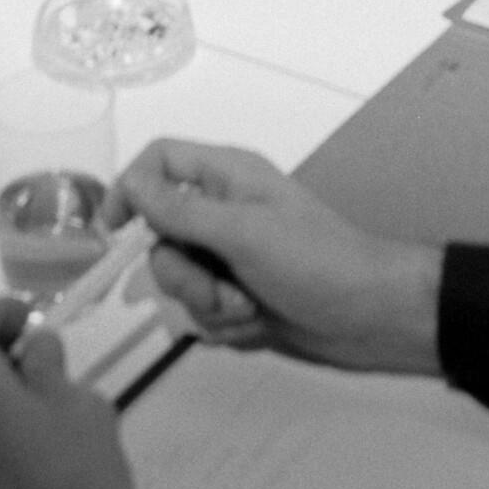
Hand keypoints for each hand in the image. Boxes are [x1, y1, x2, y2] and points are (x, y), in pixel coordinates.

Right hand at [109, 140, 442, 373]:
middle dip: (183, 275)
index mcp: (227, 177)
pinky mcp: (239, 299)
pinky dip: (226, 326)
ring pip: (179, 284)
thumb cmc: (316, 262)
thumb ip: (182, 211)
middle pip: (160, 237)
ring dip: (209, 306)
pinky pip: (202, 315)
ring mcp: (231, 259)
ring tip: (251, 309)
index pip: (159, 163)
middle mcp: (224, 213)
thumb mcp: (245, 232)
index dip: (130, 190)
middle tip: (219, 287)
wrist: (372, 318)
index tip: (116, 234)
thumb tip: (129, 184)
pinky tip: (260, 325)